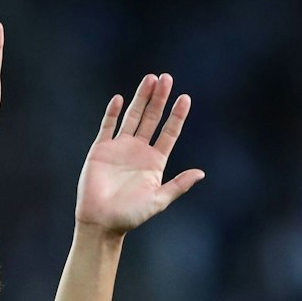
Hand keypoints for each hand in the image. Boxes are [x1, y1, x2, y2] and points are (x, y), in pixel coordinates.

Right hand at [75, 74, 204, 235]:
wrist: (101, 222)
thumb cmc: (130, 216)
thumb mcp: (158, 200)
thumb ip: (178, 185)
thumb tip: (201, 173)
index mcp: (155, 161)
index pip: (169, 132)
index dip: (177, 115)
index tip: (185, 98)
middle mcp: (138, 150)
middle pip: (151, 118)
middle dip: (159, 99)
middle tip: (166, 78)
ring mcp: (119, 148)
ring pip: (132, 117)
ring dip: (140, 98)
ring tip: (150, 79)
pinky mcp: (100, 150)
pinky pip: (107, 127)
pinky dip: (112, 113)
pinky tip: (119, 99)